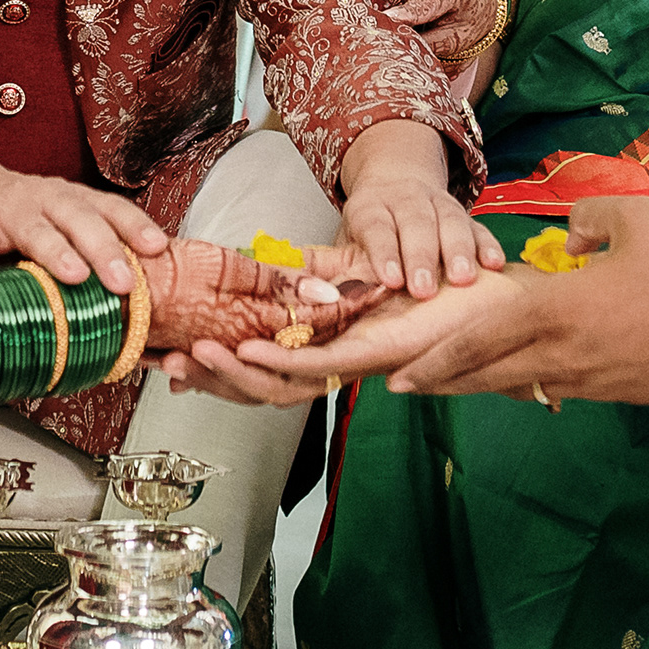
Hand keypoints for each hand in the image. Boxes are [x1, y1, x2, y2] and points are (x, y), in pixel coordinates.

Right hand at [0, 150, 169, 293]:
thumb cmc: (19, 211)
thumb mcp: (60, 219)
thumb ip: (91, 247)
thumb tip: (140, 294)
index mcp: (72, 200)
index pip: (111, 208)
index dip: (135, 226)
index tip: (158, 248)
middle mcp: (45, 200)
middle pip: (79, 219)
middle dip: (104, 249)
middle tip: (124, 282)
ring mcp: (6, 211)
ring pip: (34, 228)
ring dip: (55, 251)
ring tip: (74, 275)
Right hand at [172, 267, 521, 402]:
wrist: (484, 291)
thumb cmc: (427, 283)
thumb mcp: (350, 268)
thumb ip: (306, 272)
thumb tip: (261, 262)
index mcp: (324, 350)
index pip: (259, 369)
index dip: (214, 369)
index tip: (168, 361)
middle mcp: (332, 365)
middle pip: (259, 386)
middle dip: (211, 380)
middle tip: (165, 368)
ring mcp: (347, 364)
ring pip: (278, 382)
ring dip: (233, 375)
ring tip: (192, 359)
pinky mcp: (368, 355)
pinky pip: (314, 364)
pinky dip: (275, 359)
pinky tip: (241, 346)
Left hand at [336, 121, 505, 298]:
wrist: (395, 185)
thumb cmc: (369, 231)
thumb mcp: (347, 243)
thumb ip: (340, 269)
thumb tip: (320, 297)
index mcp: (370, 207)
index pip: (377, 228)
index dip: (384, 253)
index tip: (390, 280)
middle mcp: (405, 200)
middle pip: (416, 224)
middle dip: (421, 257)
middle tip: (424, 290)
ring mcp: (438, 204)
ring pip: (450, 222)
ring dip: (458, 251)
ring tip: (463, 279)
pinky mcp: (464, 214)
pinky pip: (478, 227)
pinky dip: (487, 245)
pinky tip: (494, 264)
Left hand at [361, 196, 648, 407]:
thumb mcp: (636, 220)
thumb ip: (593, 216)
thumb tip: (574, 234)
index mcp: (556, 312)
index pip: (481, 338)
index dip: (438, 356)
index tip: (404, 370)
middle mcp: (560, 353)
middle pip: (486, 374)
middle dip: (440, 381)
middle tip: (403, 386)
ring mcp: (584, 380)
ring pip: (516, 386)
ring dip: (477, 386)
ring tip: (448, 384)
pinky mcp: (610, 393)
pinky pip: (553, 388)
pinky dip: (523, 385)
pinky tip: (519, 379)